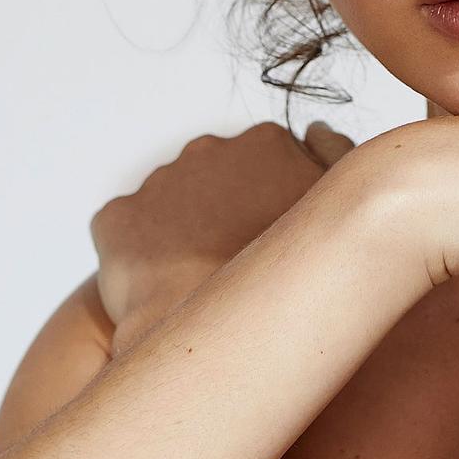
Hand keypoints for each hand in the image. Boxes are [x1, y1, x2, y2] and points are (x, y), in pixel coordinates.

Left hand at [92, 118, 356, 343]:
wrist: (224, 330)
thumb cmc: (292, 274)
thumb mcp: (341, 204)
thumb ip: (336, 154)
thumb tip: (316, 129)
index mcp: (266, 143)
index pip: (270, 162)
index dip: (272, 199)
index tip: (273, 233)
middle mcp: (208, 150)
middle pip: (219, 177)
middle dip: (225, 209)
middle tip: (237, 260)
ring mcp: (157, 182)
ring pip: (173, 204)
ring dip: (184, 232)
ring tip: (201, 279)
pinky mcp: (117, 218)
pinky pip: (128, 232)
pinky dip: (142, 254)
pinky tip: (164, 285)